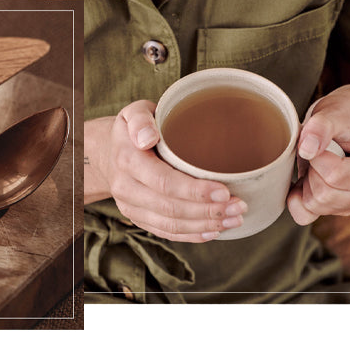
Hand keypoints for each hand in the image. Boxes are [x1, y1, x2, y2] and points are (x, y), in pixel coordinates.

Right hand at [84, 100, 247, 241]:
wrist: (109, 152)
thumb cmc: (133, 129)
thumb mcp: (133, 113)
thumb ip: (140, 119)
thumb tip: (148, 138)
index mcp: (127, 160)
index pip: (163, 182)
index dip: (194, 191)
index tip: (224, 191)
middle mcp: (125, 187)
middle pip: (170, 208)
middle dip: (208, 212)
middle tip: (239, 206)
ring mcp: (130, 206)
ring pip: (170, 225)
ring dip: (205, 226)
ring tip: (234, 219)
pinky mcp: (138, 218)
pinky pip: (165, 232)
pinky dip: (191, 235)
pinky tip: (214, 231)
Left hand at [287, 85, 349, 224]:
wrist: (346, 121)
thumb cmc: (343, 116)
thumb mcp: (333, 113)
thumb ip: (320, 127)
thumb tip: (307, 149)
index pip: (335, 176)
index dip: (316, 158)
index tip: (317, 142)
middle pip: (323, 196)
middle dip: (311, 171)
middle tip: (316, 153)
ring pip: (312, 206)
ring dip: (305, 182)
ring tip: (315, 163)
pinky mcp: (333, 208)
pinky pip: (304, 215)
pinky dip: (296, 199)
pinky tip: (303, 179)